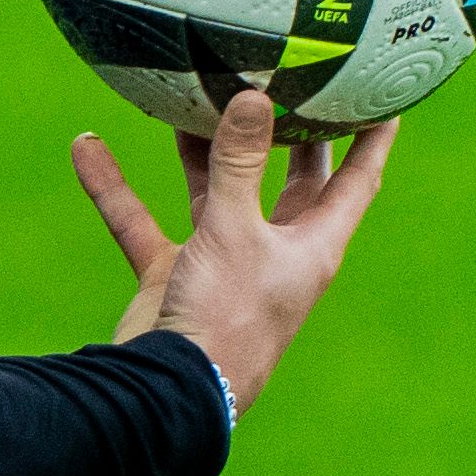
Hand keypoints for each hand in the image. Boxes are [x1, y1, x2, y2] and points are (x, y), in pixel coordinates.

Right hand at [71, 88, 394, 414]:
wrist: (167, 396)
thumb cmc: (225, 319)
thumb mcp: (235, 231)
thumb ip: (239, 163)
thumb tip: (253, 98)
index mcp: (312, 244)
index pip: (356, 179)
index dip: (372, 136)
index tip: (385, 91)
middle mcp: (273, 251)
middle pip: (290, 179)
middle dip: (288, 133)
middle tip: (291, 80)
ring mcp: (222, 263)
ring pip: (216, 192)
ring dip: (202, 152)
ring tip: (192, 96)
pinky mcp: (175, 276)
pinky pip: (144, 221)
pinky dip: (116, 188)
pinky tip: (89, 148)